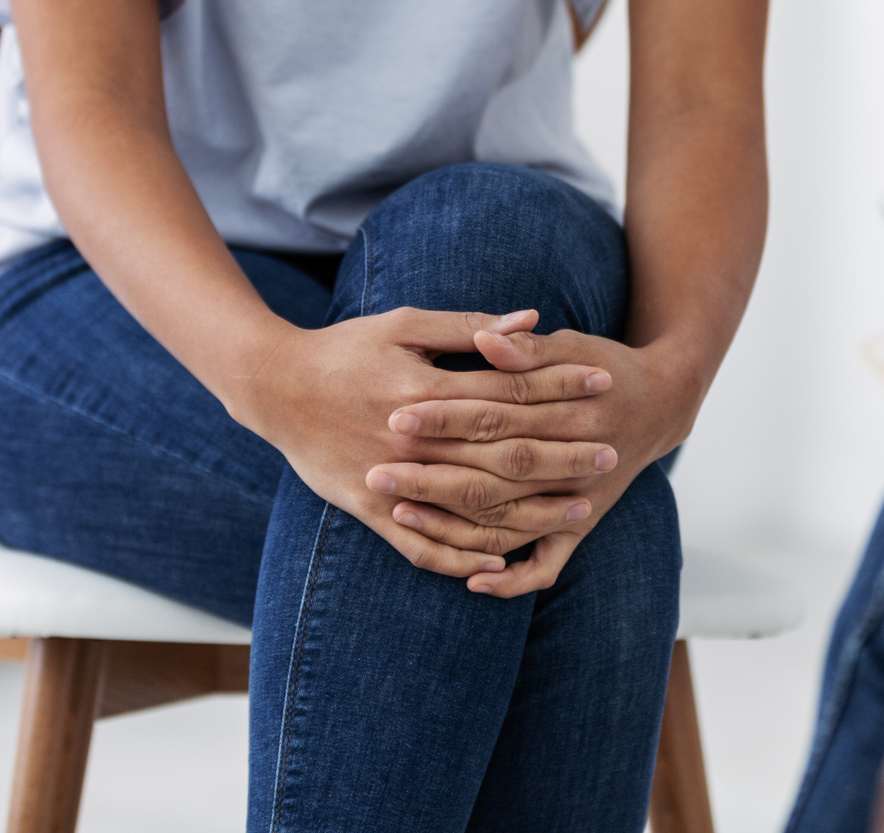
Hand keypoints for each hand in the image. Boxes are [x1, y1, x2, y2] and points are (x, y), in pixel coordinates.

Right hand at [234, 307, 620, 580]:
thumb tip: (530, 319)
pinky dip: (462, 557)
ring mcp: (392, 481)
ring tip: (580, 511)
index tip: (604, 383)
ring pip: (474, 506)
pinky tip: (502, 563)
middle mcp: (416, 441)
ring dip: (531, 512)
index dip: (561, 387)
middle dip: (562, 455)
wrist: (272, 386)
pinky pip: (421, 545)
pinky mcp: (369, 509)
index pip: (510, 392)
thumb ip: (468, 327)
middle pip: (504, 454)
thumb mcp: (404, 324)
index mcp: (428, 391)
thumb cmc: (344, 347)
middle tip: (611, 455)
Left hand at [369, 327, 697, 597]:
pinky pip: (548, 565)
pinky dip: (514, 578)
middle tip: (378, 469)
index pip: (494, 415)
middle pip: (494, 473)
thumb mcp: (571, 344)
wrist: (663, 402)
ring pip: (510, 522)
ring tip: (400, 512)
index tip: (396, 414)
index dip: (445, 416)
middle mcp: (576, 461)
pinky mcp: (582, 525)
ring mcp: (579, 499)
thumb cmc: (604, 364)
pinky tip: (474, 581)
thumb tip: (487, 339)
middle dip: (432, 473)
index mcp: (570, 410)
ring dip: (455, 524)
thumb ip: (527, 349)